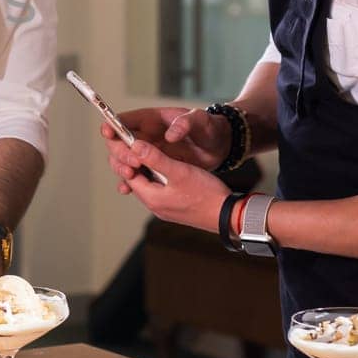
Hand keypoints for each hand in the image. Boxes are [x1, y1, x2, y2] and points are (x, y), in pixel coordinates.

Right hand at [101, 106, 230, 171]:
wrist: (222, 146)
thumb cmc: (210, 128)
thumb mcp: (201, 121)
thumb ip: (185, 124)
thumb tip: (169, 135)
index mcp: (152, 120)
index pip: (125, 120)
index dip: (114, 125)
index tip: (109, 132)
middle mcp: (147, 137)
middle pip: (120, 143)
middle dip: (120, 152)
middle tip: (133, 162)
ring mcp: (150, 153)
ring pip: (125, 160)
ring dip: (122, 167)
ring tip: (130, 174)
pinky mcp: (155, 168)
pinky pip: (136, 175)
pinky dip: (129, 181)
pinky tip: (126, 188)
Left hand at [106, 137, 231, 232]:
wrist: (229, 216)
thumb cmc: (206, 194)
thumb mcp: (179, 171)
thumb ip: (155, 158)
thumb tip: (134, 146)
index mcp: (151, 198)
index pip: (129, 174)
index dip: (128, 156)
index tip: (130, 141)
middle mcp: (155, 206)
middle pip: (138, 180)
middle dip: (138, 162)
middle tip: (143, 145)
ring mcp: (166, 209)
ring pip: (150, 184)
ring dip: (151, 169)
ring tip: (157, 153)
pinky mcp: (176, 208)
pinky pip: (162, 190)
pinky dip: (162, 177)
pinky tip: (171, 168)